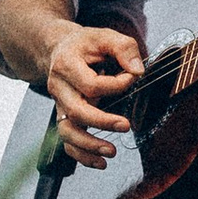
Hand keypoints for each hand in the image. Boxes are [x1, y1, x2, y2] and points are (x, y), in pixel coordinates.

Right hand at [44, 22, 144, 166]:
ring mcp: (59, 105)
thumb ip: (124, 48)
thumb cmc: (85, 45)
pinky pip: (67, 142)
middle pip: (75, 111)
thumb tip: (138, 71)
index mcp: (66, 65)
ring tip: (111, 152)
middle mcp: (59, 87)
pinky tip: (100, 163)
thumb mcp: (105, 36)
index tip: (132, 79)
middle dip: (101, 122)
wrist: (59, 49)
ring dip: (89, 145)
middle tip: (125, 125)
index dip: (116, 85)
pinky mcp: (64, 117)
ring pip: (67, 131)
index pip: (91, 84)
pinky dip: (82, 155)